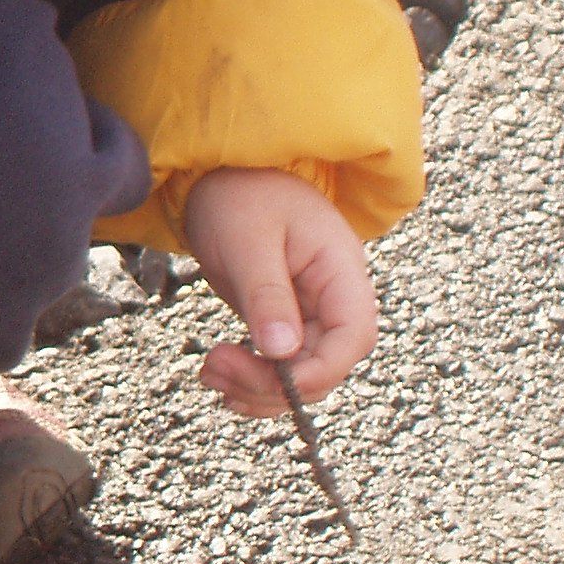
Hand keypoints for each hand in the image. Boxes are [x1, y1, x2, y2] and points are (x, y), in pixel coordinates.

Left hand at [183, 166, 378, 417]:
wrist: (222, 175)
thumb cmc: (240, 194)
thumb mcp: (249, 241)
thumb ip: (266, 295)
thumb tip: (281, 352)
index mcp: (341, 270)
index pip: (353, 337)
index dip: (319, 370)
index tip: (273, 380)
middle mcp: (333, 297)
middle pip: (324, 364)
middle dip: (274, 382)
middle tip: (216, 370)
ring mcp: (309, 311)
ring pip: (300, 373)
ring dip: (258, 388)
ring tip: (210, 375)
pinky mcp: (283, 320)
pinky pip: (279, 364)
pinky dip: (252, 379)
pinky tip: (220, 377)